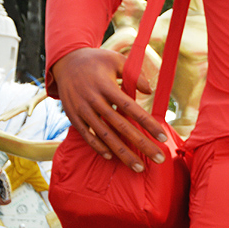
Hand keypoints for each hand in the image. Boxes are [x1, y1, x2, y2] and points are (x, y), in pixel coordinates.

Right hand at [53, 47, 167, 171]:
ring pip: (105, 136)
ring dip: (122, 153)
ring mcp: (82, 110)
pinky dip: (98, 147)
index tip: (162, 137)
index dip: (147, 123)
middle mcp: (94, 100)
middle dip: (141, 144)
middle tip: (158, 158)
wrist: (65, 62)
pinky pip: (87, 136)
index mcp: (106, 86)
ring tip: (138, 167)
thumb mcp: (116, 60)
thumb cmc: (96, 61)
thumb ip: (134, 74)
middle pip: (121, 126)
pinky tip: (111, 157)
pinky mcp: (73, 116)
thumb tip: (150, 90)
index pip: (131, 108)